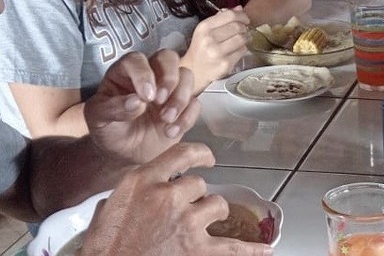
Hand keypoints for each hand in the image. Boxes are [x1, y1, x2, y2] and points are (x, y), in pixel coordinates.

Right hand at [80, 143, 271, 255]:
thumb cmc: (104, 244)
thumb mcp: (110, 204)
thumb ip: (137, 188)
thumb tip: (151, 187)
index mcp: (144, 180)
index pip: (183, 153)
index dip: (201, 153)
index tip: (208, 158)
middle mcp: (168, 195)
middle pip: (199, 184)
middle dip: (193, 197)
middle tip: (179, 213)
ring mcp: (185, 222)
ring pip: (216, 205)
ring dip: (209, 214)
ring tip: (195, 226)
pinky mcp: (195, 250)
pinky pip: (230, 247)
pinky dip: (249, 249)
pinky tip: (264, 249)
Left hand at [85, 50, 198, 164]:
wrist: (123, 154)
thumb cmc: (108, 130)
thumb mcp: (98, 120)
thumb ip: (112, 109)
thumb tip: (136, 102)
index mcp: (125, 73)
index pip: (137, 60)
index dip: (143, 74)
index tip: (145, 96)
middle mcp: (150, 75)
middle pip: (169, 57)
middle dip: (169, 77)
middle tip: (160, 100)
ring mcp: (169, 89)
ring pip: (187, 76)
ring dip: (180, 98)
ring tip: (166, 120)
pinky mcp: (184, 106)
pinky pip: (195, 103)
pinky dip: (186, 117)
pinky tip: (170, 131)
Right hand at [180, 7, 250, 91]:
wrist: (194, 70)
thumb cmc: (201, 48)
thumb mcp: (205, 30)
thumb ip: (221, 17)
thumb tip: (239, 8)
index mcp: (204, 27)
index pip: (230, 15)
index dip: (242, 16)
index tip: (245, 19)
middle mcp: (209, 39)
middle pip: (237, 27)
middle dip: (244, 28)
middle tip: (244, 30)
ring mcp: (217, 52)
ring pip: (242, 39)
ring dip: (246, 38)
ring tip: (243, 39)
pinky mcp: (225, 64)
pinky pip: (242, 51)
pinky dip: (243, 49)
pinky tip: (237, 50)